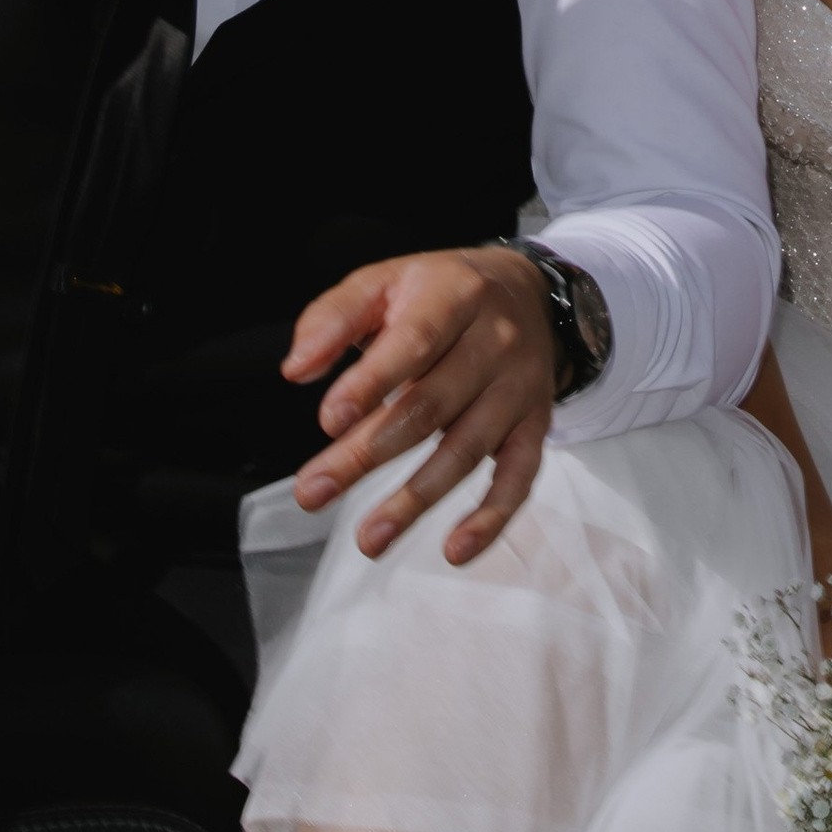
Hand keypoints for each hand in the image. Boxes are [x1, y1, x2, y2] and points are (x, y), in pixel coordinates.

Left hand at [284, 243, 563, 565]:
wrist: (527, 291)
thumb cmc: (439, 291)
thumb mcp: (385, 281)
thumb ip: (334, 317)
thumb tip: (296, 369)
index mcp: (455, 296)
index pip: (414, 342)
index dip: (372, 384)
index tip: (329, 423)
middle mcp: (495, 342)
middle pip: (430, 407)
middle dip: (367, 455)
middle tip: (312, 494)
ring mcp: (518, 388)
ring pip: (466, 450)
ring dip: (416, 501)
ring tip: (369, 540)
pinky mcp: (534, 425)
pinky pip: (519, 477)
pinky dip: (491, 518)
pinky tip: (455, 550)